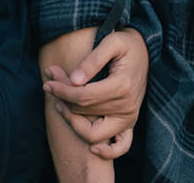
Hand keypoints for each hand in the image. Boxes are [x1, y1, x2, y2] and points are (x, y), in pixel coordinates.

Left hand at [44, 28, 147, 158]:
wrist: (145, 50)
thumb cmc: (127, 44)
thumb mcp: (112, 42)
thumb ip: (92, 60)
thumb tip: (74, 80)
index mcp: (122, 85)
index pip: (82, 96)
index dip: (62, 91)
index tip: (48, 83)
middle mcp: (127, 106)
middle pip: (84, 112)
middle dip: (62, 99)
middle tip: (50, 85)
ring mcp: (129, 117)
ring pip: (94, 133)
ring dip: (74, 122)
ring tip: (61, 105)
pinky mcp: (130, 122)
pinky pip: (121, 146)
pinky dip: (108, 151)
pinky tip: (93, 148)